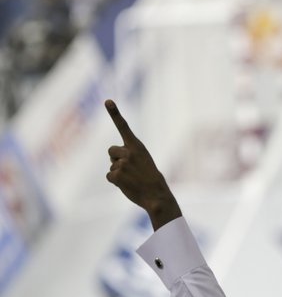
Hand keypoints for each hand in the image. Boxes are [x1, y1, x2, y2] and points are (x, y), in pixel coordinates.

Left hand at [104, 100, 180, 229]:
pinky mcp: (116, 175)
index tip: (107, 101)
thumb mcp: (145, 162)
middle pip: (111, 151)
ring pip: (112, 166)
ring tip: (133, 179)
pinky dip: (116, 182)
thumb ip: (131, 156)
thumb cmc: (151, 179)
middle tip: (131, 169)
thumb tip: (115, 164)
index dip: (115, 113)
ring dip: (119, 173)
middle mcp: (129, 152)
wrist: (158, 196)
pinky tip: (128, 185)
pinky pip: (109, 176)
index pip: (124, 127)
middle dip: (116, 159)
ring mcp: (122, 163)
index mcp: (138, 146)